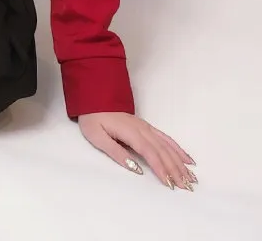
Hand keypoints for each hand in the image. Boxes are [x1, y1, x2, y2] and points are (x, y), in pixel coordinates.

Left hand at [77, 112, 196, 189]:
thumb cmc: (93, 119)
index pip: (150, 153)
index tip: (170, 184)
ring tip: (191, 177)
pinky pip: (166, 138)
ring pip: (167, 146)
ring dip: (180, 162)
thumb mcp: (97, 137)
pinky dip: (178, 149)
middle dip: (176, 170)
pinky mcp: (147, 127)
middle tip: (186, 187)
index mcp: (130, 132)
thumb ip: (116, 153)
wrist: (93, 99)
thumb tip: (136, 169)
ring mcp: (146, 127)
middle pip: (163, 151)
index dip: (161, 168)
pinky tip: (187, 159)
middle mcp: (142, 129)